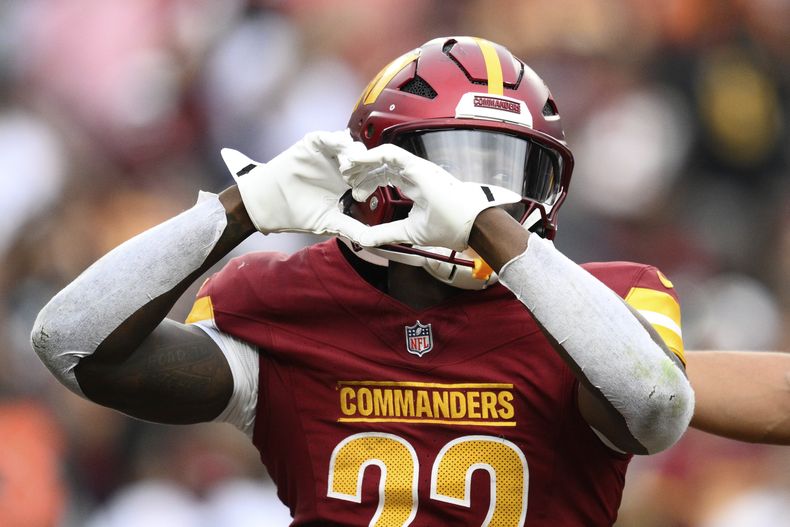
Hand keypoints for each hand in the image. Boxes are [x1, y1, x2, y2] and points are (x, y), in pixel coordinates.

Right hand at [221, 130, 369, 239]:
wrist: (270, 204)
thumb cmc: (298, 213)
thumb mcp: (329, 222)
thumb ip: (352, 228)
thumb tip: (374, 242)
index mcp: (349, 184)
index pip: (369, 177)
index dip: (372, 182)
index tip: (366, 192)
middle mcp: (341, 167)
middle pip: (363, 158)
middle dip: (365, 165)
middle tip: (358, 177)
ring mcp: (329, 154)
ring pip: (350, 145)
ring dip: (353, 153)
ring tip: (347, 166)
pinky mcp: (314, 144)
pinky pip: (329, 137)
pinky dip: (336, 140)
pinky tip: (339, 147)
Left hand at [340, 144, 521, 250]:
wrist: (472, 225)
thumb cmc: (451, 226)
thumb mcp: (409, 231)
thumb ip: (387, 232)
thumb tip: (364, 238)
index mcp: (415, 185)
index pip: (387, 176)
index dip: (369, 180)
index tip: (354, 192)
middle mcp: (415, 173)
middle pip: (381, 165)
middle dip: (361, 171)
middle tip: (347, 182)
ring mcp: (417, 168)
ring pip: (382, 155)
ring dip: (362, 162)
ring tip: (347, 172)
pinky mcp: (418, 166)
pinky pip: (390, 154)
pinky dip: (372, 156)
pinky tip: (358, 162)